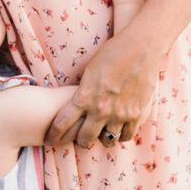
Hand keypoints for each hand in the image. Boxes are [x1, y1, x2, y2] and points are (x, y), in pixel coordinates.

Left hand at [45, 31, 162, 147]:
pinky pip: (126, 136)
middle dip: (80, 140)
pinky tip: (119, 129)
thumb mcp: (89, 72)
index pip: (62, 123)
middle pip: (84, 139)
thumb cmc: (113, 53)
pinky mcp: (137, 114)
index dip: (54, 135)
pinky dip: (121, 135)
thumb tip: (77, 104)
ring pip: (107, 141)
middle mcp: (100, 109)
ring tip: (102, 133)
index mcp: (84, 97)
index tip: (49, 140)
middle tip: (80, 138)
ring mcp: (119, 114)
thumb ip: (83, 92)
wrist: (141, 48)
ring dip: (102, 138)